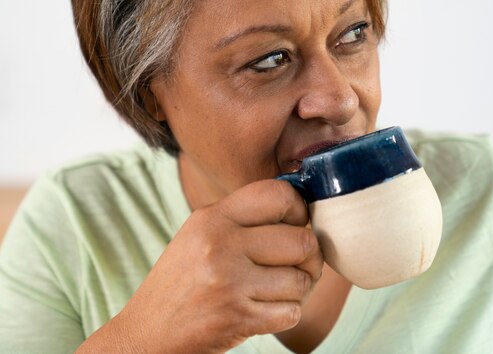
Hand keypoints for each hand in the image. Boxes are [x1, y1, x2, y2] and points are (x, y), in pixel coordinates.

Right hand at [76, 179, 322, 353]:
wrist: (145, 335)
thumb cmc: (181, 283)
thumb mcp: (199, 235)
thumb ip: (242, 218)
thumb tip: (299, 207)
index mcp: (212, 218)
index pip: (278, 193)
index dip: (299, 208)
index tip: (298, 224)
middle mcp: (221, 244)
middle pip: (302, 240)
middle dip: (310, 257)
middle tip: (299, 266)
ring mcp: (230, 282)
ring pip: (301, 279)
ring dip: (299, 290)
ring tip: (278, 291)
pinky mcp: (238, 318)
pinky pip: (292, 311)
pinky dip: (287, 314)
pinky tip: (267, 311)